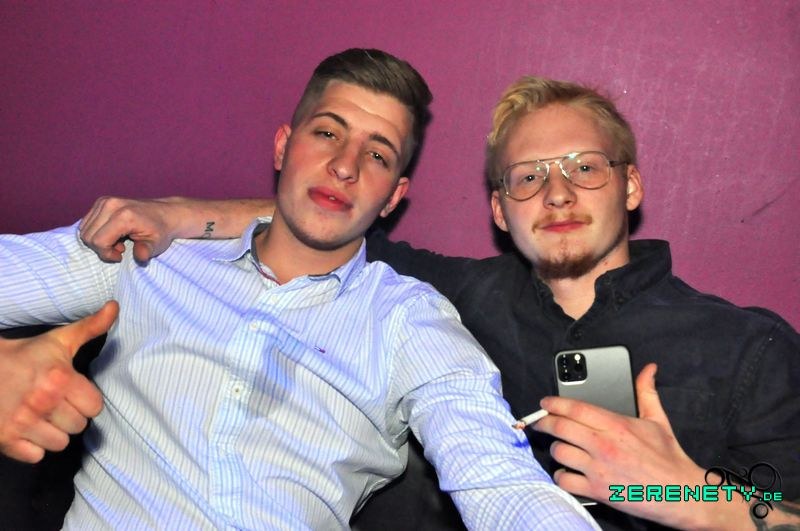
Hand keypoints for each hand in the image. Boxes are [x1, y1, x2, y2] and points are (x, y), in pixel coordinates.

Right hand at [0, 301, 117, 462]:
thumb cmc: (22, 355)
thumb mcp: (57, 340)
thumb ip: (90, 327)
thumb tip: (115, 307)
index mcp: (60, 379)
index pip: (95, 406)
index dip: (86, 400)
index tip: (73, 393)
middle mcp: (43, 402)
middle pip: (79, 426)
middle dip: (70, 416)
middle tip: (55, 404)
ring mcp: (22, 423)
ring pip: (60, 444)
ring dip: (53, 433)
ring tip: (42, 417)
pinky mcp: (5, 440)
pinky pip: (36, 457)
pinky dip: (33, 447)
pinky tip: (27, 430)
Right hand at [79, 196, 184, 262]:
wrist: (167, 213)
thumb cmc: (161, 231)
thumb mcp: (156, 244)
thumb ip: (145, 251)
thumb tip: (140, 256)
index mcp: (123, 215)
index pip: (98, 241)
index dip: (106, 254)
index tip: (121, 255)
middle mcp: (111, 205)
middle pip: (88, 236)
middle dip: (101, 248)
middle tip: (120, 249)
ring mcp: (104, 201)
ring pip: (84, 230)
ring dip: (98, 240)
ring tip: (118, 241)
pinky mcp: (101, 201)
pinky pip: (87, 223)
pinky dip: (96, 232)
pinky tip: (114, 234)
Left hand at [533, 364, 741, 528]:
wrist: (681, 493)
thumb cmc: (669, 457)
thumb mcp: (658, 420)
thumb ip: (647, 392)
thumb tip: (648, 369)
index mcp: (616, 425)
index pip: (576, 408)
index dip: (554, 403)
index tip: (545, 403)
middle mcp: (604, 444)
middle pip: (560, 427)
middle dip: (545, 423)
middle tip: (540, 422)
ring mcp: (598, 468)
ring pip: (559, 452)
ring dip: (556, 449)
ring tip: (560, 447)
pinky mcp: (597, 490)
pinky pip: (565, 480)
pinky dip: (561, 476)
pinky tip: (567, 472)